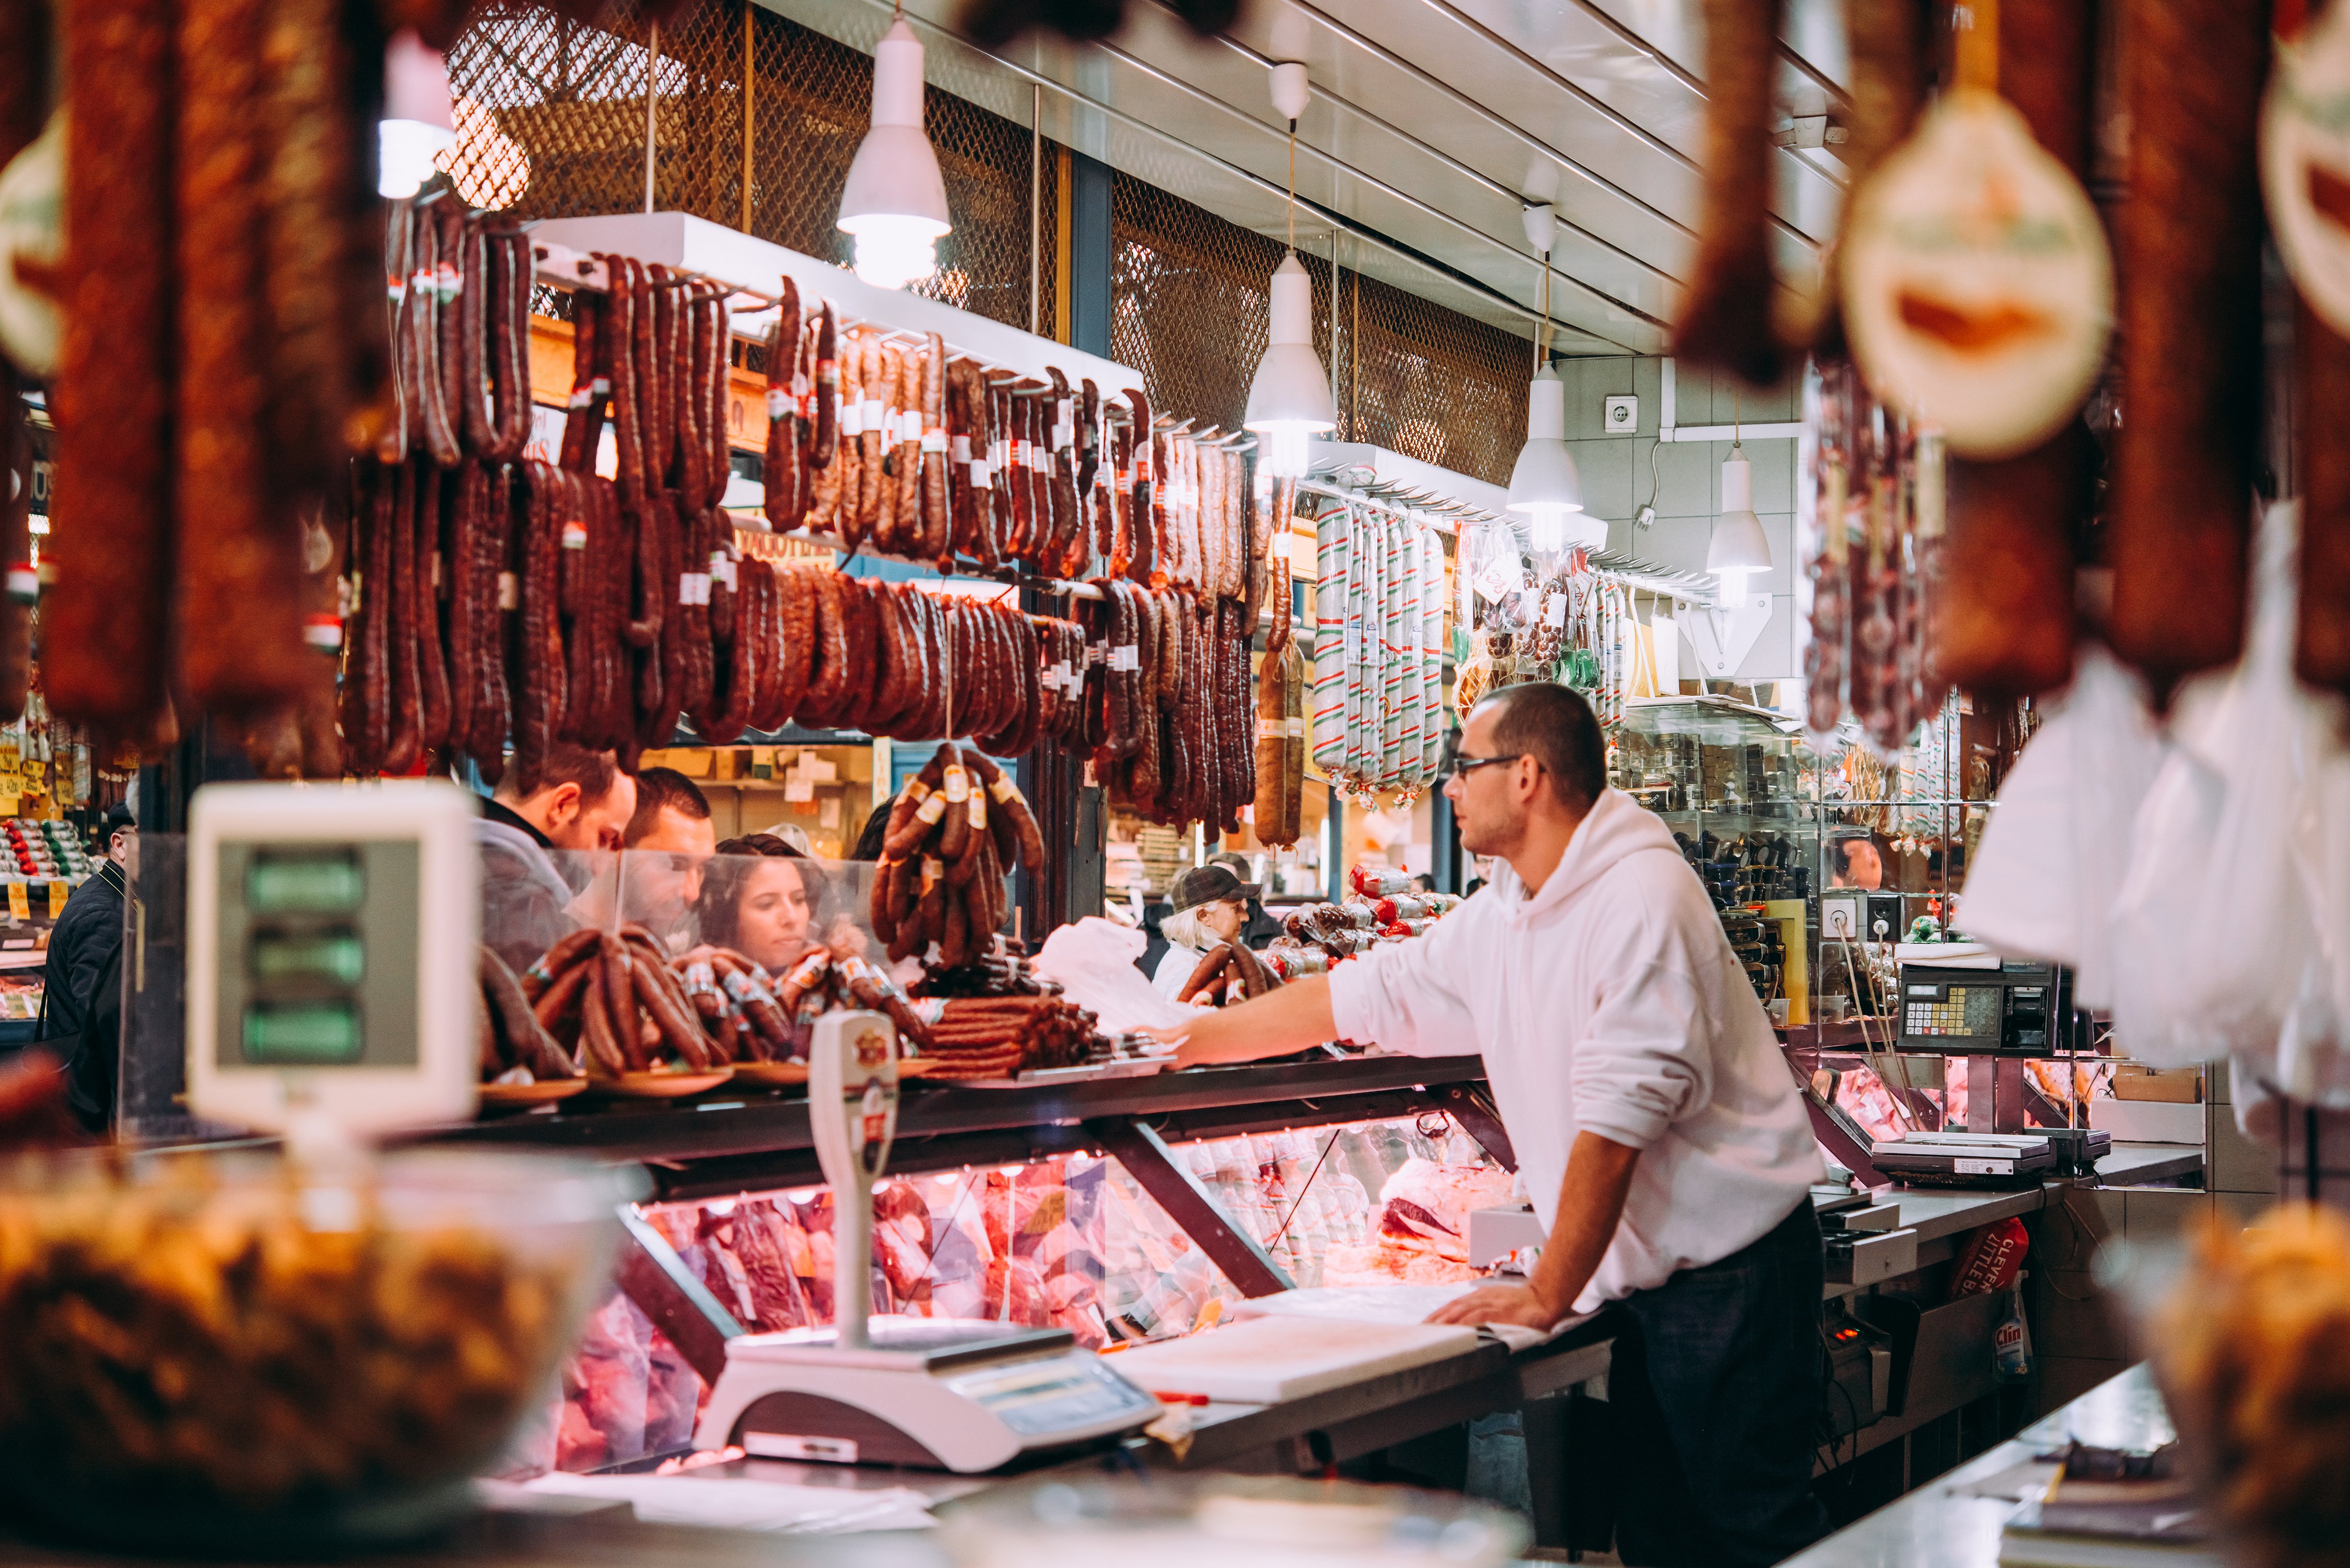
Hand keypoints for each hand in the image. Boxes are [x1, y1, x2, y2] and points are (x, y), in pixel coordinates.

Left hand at [1425, 1282, 1559, 1331]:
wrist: (1544, 1296)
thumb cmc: (1522, 1302)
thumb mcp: (1498, 1301)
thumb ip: (1482, 1310)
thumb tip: (1467, 1323)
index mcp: (1479, 1296)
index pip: (1452, 1306)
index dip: (1437, 1316)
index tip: (1424, 1326)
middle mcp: (1481, 1298)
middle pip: (1452, 1309)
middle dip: (1435, 1320)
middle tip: (1419, 1333)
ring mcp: (1490, 1304)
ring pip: (1461, 1312)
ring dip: (1444, 1322)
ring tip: (1430, 1332)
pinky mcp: (1500, 1312)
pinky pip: (1478, 1318)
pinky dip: (1464, 1324)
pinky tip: (1455, 1331)